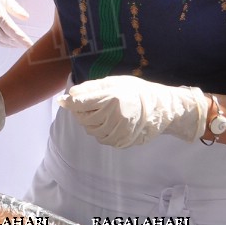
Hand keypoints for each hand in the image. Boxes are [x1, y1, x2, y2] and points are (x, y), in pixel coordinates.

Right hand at [0, 0, 32, 47]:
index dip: (21, 39)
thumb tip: (25, 17)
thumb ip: (14, 7)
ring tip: (15, 44)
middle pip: (5, 38)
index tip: (30, 45)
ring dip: (7, 43)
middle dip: (15, 43)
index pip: (12, 30)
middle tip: (26, 45)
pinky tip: (2, 41)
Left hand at [59, 76, 207, 147]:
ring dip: (91, 122)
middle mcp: (115, 117)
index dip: (69, 102)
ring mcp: (119, 132)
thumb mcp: (113, 82)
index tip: (64, 101)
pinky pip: (101, 138)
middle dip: (82, 111)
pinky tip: (110, 122)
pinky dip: (100, 131)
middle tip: (93, 105)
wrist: (161, 108)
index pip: (80, 104)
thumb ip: (89, 88)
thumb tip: (68, 95)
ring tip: (103, 113)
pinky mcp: (122, 142)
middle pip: (83, 118)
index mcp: (112, 99)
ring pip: (90, 130)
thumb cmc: (135, 91)